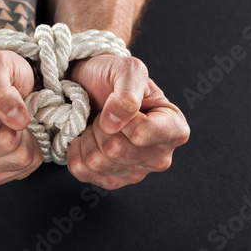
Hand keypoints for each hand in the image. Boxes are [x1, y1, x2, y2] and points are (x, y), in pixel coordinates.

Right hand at [0, 50, 42, 186]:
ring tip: (9, 120)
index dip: (0, 106)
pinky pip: (27, 167)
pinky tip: (14, 135)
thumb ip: (0, 88)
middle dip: (15, 121)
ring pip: (20, 157)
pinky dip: (30, 148)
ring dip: (25, 134)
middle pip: (5, 142)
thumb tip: (17, 120)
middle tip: (5, 108)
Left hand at [65, 55, 189, 189]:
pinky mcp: (111, 181)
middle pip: (115, 150)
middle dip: (101, 126)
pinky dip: (75, 150)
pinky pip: (81, 171)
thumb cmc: (114, 77)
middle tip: (104, 114)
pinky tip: (86, 138)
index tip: (119, 102)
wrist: (89, 85)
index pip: (142, 134)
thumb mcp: (128, 69)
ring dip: (88, 137)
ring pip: (97, 162)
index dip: (122, 117)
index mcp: (174, 128)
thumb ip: (127, 92)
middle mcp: (160, 156)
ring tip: (96, 125)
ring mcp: (136, 173)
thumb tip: (113, 122)